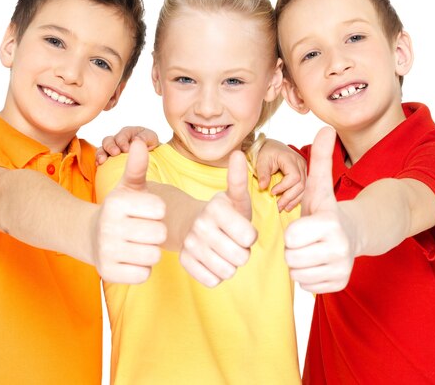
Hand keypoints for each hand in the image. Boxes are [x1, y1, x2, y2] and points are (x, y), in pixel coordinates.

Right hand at [94, 139, 166, 283]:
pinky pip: (144, 274)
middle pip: (159, 234)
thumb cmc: (119, 209)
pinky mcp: (108, 273)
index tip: (147, 211)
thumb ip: (137, 167)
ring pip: (153, 256)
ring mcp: (106, 251)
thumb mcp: (127, 187)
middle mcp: (108, 227)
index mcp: (116, 203)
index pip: (160, 209)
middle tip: (144, 230)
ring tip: (139, 243)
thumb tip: (141, 141)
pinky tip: (132, 258)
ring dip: (151, 251)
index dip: (158, 211)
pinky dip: (142, 268)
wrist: (90, 236)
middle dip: (156, 232)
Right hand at [95, 126, 158, 164]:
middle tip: (115, 154)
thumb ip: (145, 137)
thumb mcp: (152, 139)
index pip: (123, 134)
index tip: (125, 150)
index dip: (123, 141)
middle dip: (111, 146)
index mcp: (130, 132)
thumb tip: (136, 139)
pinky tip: (99, 164)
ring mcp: (113, 148)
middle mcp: (120, 139)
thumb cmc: (152, 147)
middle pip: (110, 140)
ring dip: (102, 153)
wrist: (154, 159)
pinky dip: (98, 159)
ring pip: (103, 148)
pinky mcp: (109, 158)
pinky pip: (100, 157)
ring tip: (102, 161)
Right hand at [179, 151, 255, 286]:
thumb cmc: (223, 213)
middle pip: (240, 257)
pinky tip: (213, 261)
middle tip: (234, 242)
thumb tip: (236, 153)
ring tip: (224, 251)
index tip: (242, 228)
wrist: (192, 223)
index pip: (249, 237)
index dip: (250, 237)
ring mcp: (190, 244)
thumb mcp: (234, 197)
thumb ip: (239, 180)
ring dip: (231, 265)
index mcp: (215, 208)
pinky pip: (212, 281)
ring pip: (227, 271)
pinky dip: (217, 275)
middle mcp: (200, 225)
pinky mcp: (184, 261)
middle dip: (242, 253)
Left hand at [255, 138, 305, 211]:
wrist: (272, 147)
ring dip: (294, 200)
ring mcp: (304, 168)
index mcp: (290, 159)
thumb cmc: (266, 153)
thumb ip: (263, 174)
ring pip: (304, 188)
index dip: (284, 187)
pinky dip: (297, 197)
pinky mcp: (304, 173)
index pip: (294, 177)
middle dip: (289, 197)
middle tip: (278, 206)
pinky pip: (304, 188)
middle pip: (301, 184)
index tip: (272, 192)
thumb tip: (263, 187)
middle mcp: (300, 163)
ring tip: (283, 208)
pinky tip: (289, 204)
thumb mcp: (261, 161)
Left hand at [284, 126, 355, 292]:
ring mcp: (341, 269)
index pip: (291, 237)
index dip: (292, 231)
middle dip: (294, 248)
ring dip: (299, 262)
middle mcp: (339, 249)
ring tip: (312, 249)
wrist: (355, 233)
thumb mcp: (320, 185)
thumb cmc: (328, 209)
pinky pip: (307, 285)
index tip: (305, 224)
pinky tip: (319, 261)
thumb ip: (320, 159)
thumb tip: (325, 126)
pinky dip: (308, 276)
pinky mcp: (339, 284)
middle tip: (307, 239)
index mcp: (330, 224)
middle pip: (291, 258)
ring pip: (297, 273)